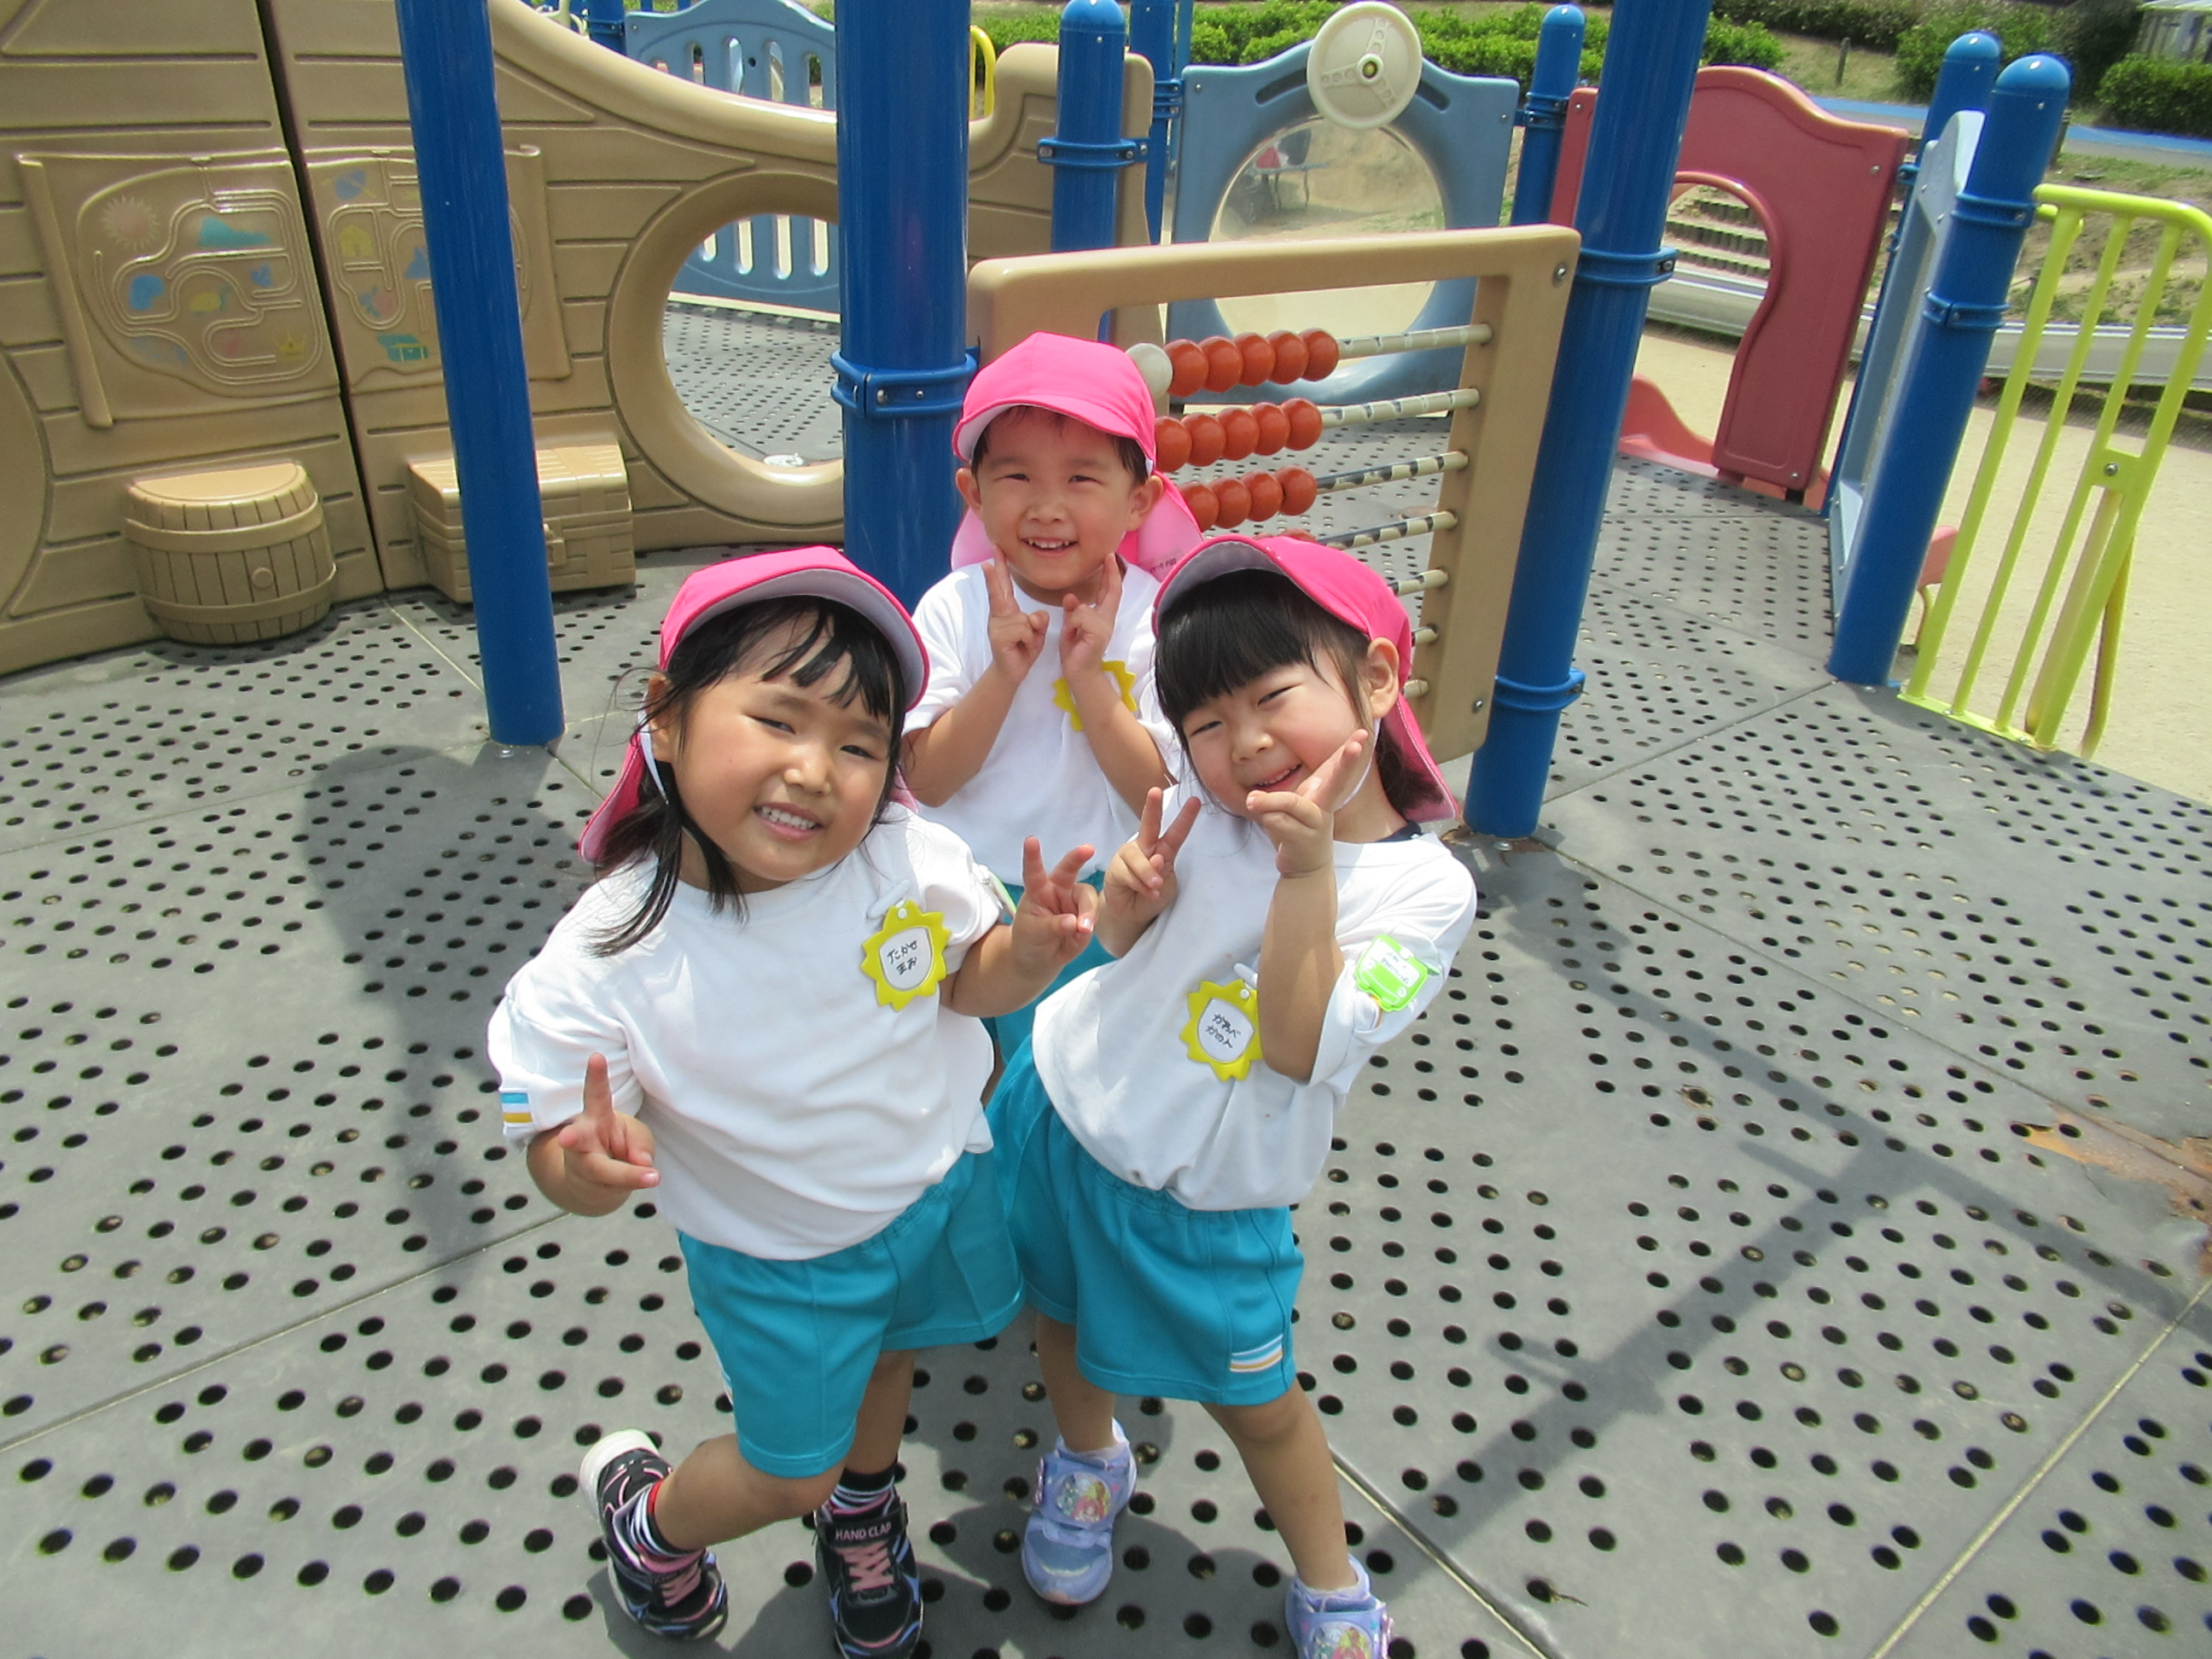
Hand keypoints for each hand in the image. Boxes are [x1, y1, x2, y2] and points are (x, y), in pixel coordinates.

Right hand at [554, 1054, 658, 1191]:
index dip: (596, 1076)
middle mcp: (583, 1140)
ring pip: (602, 1171)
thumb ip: (640, 1144)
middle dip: (571, 1138)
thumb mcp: (635, 1136)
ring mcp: (583, 1167)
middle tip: (566, 1138)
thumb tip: (642, 1164)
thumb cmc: (615, 1145)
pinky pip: (618, 1187)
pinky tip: (648, 1178)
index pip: (596, 1094)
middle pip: (576, 1138)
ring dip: (626, 1174)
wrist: (591, 1181)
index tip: (596, 1057)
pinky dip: (636, 1183)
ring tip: (651, 1176)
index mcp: (596, 1116)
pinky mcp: (591, 1187)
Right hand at [984, 551, 1048, 683]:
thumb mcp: (1035, 632)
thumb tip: (1034, 616)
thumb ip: (1037, 621)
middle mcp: (999, 615)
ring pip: (1025, 619)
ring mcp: (997, 625)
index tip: (996, 550)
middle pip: (999, 589)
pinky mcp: (998, 637)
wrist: (1012, 673)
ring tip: (1025, 643)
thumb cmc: (1023, 649)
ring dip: (1032, 633)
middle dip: (997, 570)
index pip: (1004, 585)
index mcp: (1007, 611)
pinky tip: (1021, 647)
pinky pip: (1024, 630)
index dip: (1000, 568)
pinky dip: (1029, 640)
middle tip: (994, 548)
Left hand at [1009, 837, 1098, 972]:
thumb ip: (1053, 926)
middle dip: (1078, 857)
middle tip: (1088, 849)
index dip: (1032, 856)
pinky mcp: (1086, 915)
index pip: (1034, 871)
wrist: (1041, 959)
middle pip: (1069, 870)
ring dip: (1088, 912)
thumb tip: (1075, 922)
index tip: (1031, 840)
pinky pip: (1095, 916)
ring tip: (1083, 929)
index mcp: (1038, 890)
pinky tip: (1082, 934)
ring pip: (1087, 897)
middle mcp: (1058, 890)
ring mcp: (1074, 902)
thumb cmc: (1029, 938)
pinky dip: (1090, 925)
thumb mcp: (1033, 932)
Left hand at [1058, 552, 1122, 682]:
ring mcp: (1105, 626)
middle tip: (1109, 556)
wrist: (1079, 674)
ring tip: (1072, 634)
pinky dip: (1072, 624)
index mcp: (1101, 618)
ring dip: (1073, 618)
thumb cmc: (1076, 653)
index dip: (1110, 575)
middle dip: (1111, 573)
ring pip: (1084, 608)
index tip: (1109, 558)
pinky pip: (1080, 616)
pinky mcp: (1099, 633)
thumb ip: (1073, 612)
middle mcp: (1107, 620)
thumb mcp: (1071, 628)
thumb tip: (1071, 597)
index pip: (1109, 592)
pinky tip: (1074, 636)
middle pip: (1112, 592)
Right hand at [1101, 787, 1200, 937]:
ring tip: (1155, 886)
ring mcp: (1129, 856)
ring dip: (1148, 872)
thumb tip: (1156, 858)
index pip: (1176, 833)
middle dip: (1152, 808)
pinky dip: (1140, 885)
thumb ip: (1163, 871)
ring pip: (1138, 857)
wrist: (1132, 914)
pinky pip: (1129, 874)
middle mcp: (1145, 847)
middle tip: (1155, 792)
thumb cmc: (1152, 896)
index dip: (1185, 817)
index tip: (1195, 800)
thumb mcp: (1166, 886)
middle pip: (1149, 825)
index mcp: (1163, 849)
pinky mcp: (1115, 868)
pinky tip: (1146, 893)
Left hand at [1246, 729, 1366, 877]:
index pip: (1338, 767)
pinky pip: (1276, 821)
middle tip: (1357, 745)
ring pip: (1291, 803)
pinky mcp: (1304, 841)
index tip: (1363, 734)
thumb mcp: (1293, 807)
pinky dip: (1265, 819)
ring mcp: (1317, 824)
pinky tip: (1270, 826)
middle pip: (1337, 781)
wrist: (1306, 867)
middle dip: (1348, 763)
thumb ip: (1278, 798)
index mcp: (1325, 793)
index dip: (1350, 751)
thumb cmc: (1298, 828)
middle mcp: (1325, 806)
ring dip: (1268, 801)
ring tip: (1252, 800)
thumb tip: (1253, 800)